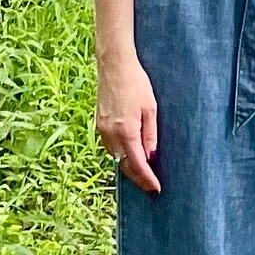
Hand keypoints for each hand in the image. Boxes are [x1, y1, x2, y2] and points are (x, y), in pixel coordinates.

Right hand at [97, 56, 160, 193]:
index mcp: (126, 131)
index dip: (147, 179)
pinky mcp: (98, 124)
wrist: (114, 65)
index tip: (155, 189)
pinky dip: (120, 155)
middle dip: (137, 178)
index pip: (137, 164)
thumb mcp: (151, 109)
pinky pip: (110, 147)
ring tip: (142, 173)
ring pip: (115, 158)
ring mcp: (102, 130)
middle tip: (151, 186)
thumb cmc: (136, 83)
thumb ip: (150, 135)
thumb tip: (151, 157)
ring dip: (128, 167)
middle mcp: (111, 134)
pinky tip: (130, 154)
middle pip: (124, 166)